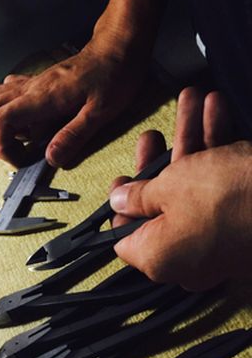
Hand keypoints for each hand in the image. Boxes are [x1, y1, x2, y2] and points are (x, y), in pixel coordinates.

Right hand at [0, 41, 145, 167]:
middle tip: (17, 155)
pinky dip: (5, 111)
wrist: (118, 45)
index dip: (2, 146)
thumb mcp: (101, 111)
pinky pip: (5, 92)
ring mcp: (31, 84)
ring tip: (18, 141)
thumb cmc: (114, 74)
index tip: (21, 160)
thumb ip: (74, 135)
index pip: (0, 120)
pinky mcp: (36, 82)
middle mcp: (31, 89)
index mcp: (43, 97)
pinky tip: (24, 122)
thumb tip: (51, 158)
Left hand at [109, 87, 251, 289]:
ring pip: (195, 188)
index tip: (122, 179)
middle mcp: (186, 257)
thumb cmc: (224, 197)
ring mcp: (217, 241)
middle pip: (162, 205)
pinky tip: (217, 107)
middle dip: (159, 160)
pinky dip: (219, 150)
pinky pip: (223, 188)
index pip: (126, 237)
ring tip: (192, 99)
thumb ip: (138, 194)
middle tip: (150, 136)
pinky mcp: (243, 222)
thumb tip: (118, 200)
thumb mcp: (168, 188)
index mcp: (158, 257)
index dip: (121, 207)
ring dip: (193, 141)